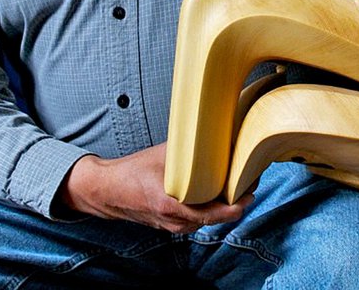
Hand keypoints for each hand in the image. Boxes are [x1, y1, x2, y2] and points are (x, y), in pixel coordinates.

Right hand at [58, 143, 251, 232]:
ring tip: (236, 181)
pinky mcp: (172, 224)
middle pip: (217, 216)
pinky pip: (198, 218)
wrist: (106, 191)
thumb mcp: (163, 156)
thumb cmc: (131, 172)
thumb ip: (189, 151)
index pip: (217, 214)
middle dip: (235, 198)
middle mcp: (176, 222)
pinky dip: (210, 206)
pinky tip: (215, 190)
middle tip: (249, 176)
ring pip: (209, 218)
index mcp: (173, 206)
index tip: (252, 187)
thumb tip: (214, 133)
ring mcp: (174, 226)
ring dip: (223, 202)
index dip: (239, 202)